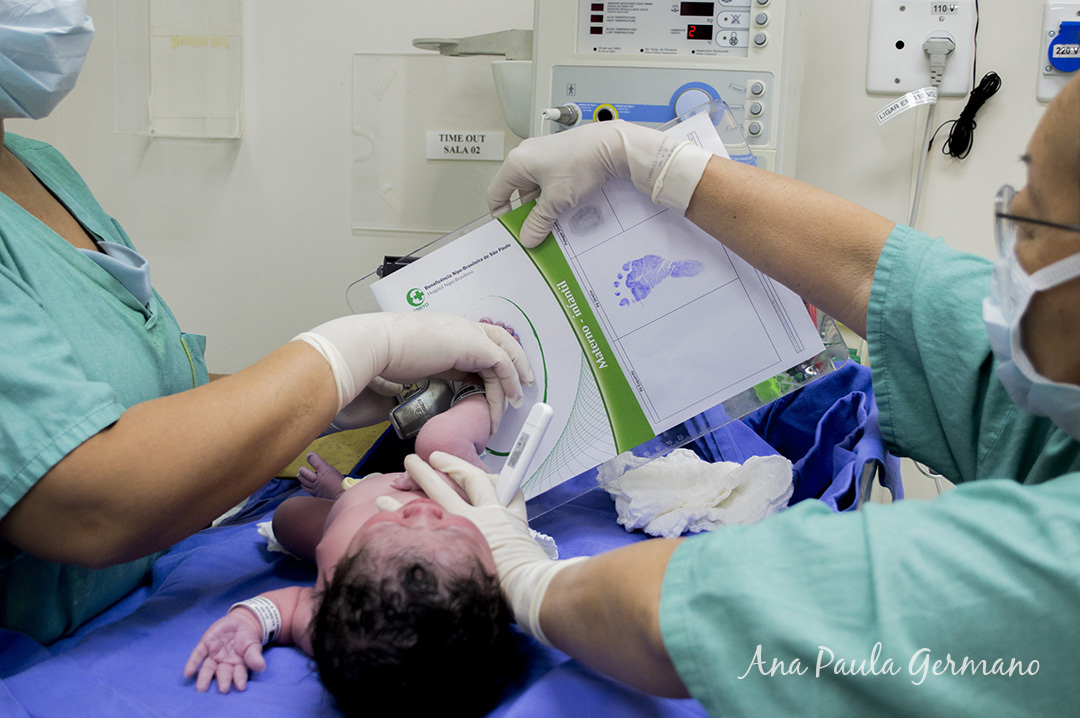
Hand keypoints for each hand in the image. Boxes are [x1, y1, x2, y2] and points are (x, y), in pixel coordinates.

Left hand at [184, 609, 266, 692]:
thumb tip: (261, 667)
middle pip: (222, 673)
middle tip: (223, 689)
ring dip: (204, 677)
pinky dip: (192, 663)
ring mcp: (213, 655)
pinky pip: (198, 655)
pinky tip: (188, 673)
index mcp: (237, 665)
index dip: (239, 679)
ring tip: (201, 688)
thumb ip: (254, 656)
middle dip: (222, 680)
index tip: (241, 687)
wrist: (239, 622)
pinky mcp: (205, 645)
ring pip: (208, 668)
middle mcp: (224, 663)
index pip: (238, 673)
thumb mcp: (253, 645)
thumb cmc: (247, 638)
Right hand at [295, 312, 532, 433]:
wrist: (376, 344)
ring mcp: (469, 333)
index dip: (493, 360)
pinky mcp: (473, 345)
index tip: (496, 382)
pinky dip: (508, 384)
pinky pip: (501, 365)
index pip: (481, 340)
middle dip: (516, 362)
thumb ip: (432, 366)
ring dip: (510, 383)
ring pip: (505, 355)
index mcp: (448, 328)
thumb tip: (431, 381)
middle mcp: (462, 326)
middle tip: (521, 385)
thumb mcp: (415, 361)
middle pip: (501, 340)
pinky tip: (505, 402)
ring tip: (512, 406)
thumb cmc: (382, 354)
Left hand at [394, 451, 583, 643]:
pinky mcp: (450, 538)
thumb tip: (501, 557)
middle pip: (470, 479)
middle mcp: (489, 515)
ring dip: (422, 476)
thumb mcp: (528, 555)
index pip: (508, 491)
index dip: (497, 482)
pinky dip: (400, 510)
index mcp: (511, 520)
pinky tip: (383, 504)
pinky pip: (420, 517)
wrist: (527, 588)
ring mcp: (467, 524)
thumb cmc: (530, 580)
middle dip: (452, 465)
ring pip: (441, 491)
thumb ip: (513, 547)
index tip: (489, 479)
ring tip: (407, 465)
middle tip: (434, 456)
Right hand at [487, 120, 712, 246]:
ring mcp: (545, 155)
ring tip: (554, 222)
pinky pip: (550, 182)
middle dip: (526, 213)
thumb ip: (539, 222)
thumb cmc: (581, 163)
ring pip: (536, 188)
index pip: (496, 193)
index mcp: (517, 162)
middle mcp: (527, 155)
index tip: (511, 230)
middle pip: (517, 192)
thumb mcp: (556, 201)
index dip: (501, 214)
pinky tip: (566, 208)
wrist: (612, 145)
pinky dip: (554, 197)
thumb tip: (528, 237)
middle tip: (535, 231)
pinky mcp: (561, 157)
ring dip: (543, 207)